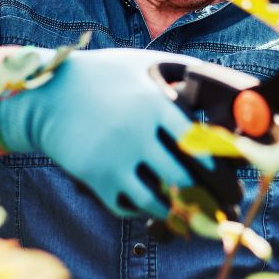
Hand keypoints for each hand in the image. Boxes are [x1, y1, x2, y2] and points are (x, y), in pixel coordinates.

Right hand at [0, 48, 210, 218]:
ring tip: (193, 215)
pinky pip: (129, 207)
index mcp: (154, 104)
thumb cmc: (105, 74)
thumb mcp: (145, 63)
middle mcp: (136, 133)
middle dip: (208, 196)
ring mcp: (114, 158)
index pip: (198, 143)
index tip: (228, 177)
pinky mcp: (95, 177)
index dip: (219, 166)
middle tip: (223, 208)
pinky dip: (147, 211)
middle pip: (183, 178)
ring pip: (158, 201)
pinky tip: (159, 207)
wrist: (48, 92)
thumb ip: (185, 71)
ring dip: (179, 212)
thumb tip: (230, 83)